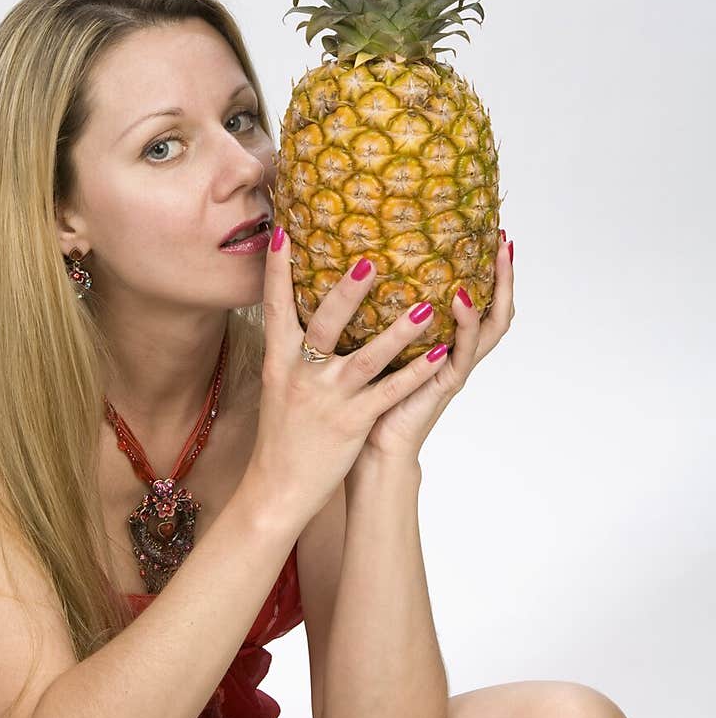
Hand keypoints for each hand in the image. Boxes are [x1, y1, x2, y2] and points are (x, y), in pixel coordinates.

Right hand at [247, 225, 459, 527]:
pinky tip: (441, 353)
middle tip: (369, 261)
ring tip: (425, 306)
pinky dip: (416, 372)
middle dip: (346, 293)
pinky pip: (390, 393)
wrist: (277, 486)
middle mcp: (301, 374)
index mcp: (279, 361)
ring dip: (397, 331)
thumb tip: (296, 312)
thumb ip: (290, 350)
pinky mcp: (352, 422)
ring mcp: (329, 399)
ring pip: (366, 358)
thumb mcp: (277, 385)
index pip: (275, 306)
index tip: (282, 231)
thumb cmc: (281, 432)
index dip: (277, 269)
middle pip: (324, 324)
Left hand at [361, 234, 515, 461]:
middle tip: (506, 241)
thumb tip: (360, 263)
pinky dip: (465, 325)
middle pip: (496, 311)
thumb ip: (381, 313)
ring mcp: (453, 369)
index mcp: (444, 343)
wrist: (371, 447)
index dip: (489, 272)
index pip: (477, 302)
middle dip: (505, 276)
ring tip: (495, 261)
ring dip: (496, 293)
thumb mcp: (377, 345)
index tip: (492, 234)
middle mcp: (455, 354)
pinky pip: (462, 353)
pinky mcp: (444, 385)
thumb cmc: (369, 395)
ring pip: (490, 328)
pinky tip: (461, 301)